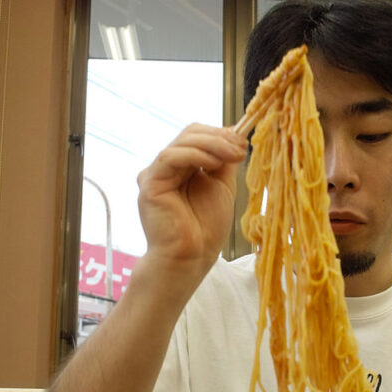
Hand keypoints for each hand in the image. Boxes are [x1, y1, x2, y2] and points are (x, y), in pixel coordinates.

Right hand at [136, 124, 246, 277]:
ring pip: (181, 142)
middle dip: (218, 138)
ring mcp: (156, 174)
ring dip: (211, 144)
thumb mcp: (222, 186)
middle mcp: (167, 168)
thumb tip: (234, 135)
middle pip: (189, 135)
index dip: (219, 134)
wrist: (192, 256)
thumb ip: (224, 161)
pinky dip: (194, 155)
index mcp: (182, 167)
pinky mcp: (149, 183)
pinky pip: (170, 157)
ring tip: (232, 155)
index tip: (243, 142)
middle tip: (240, 148)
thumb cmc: (206, 229)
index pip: (197, 137)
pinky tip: (213, 163)